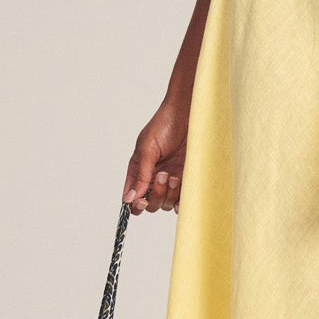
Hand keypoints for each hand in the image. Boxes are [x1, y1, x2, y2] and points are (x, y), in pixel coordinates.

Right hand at [123, 96, 188, 213]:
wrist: (188, 114)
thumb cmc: (164, 125)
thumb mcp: (147, 149)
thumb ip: (141, 175)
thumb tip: (130, 198)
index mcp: (139, 171)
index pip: (133, 196)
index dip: (135, 204)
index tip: (141, 201)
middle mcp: (154, 178)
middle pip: (150, 204)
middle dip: (156, 195)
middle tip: (163, 175)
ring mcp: (171, 180)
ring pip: (166, 204)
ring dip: (169, 194)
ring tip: (174, 176)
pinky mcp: (187, 179)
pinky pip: (182, 199)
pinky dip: (182, 201)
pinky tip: (182, 192)